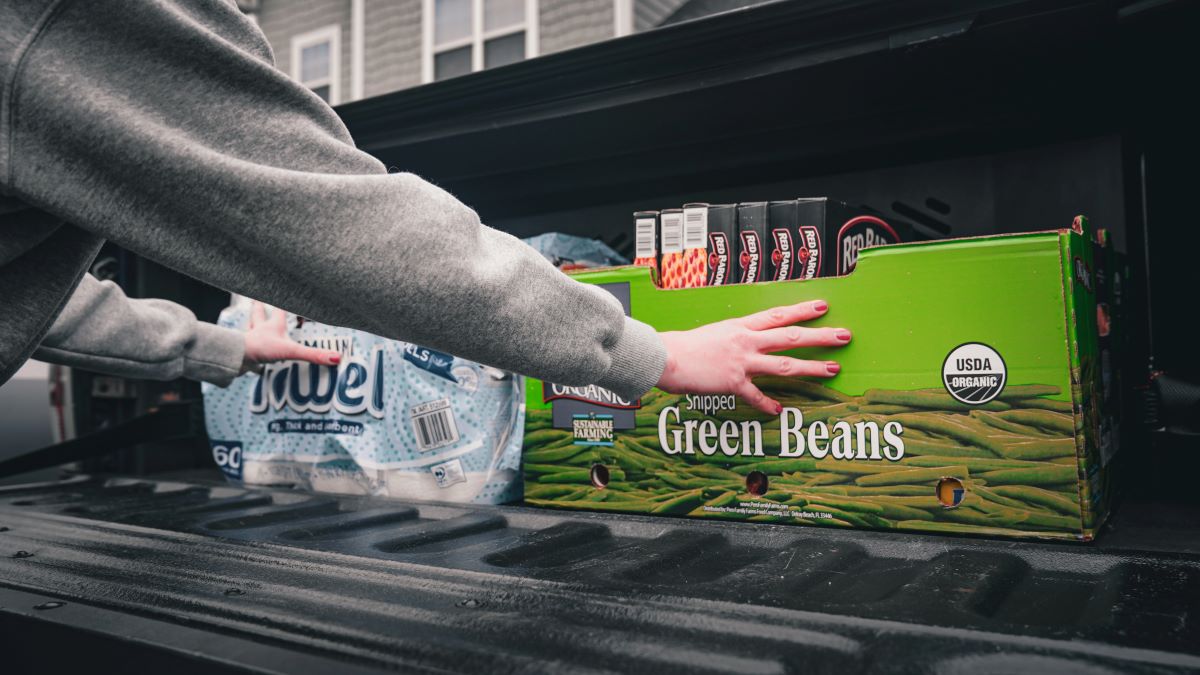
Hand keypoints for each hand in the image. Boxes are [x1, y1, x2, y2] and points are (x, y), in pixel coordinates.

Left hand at [243, 302, 340, 368]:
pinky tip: (245, 344)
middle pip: (259, 312)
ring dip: (251, 320)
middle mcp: (260, 329)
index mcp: (273, 325)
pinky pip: (244, 343)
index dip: (285, 300)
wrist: (237, 357)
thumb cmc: (262, 349)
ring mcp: (250, 338)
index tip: (286, 287)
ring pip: (250, 325)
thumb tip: (336, 357)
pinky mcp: (243, 350)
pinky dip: (245, 341)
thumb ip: (312, 355)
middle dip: (259, 305)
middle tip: (257, 296)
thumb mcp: (291, 351)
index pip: (280, 308)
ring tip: (251, 315)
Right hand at [656, 299, 849, 413]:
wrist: (666, 357)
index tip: (823, 307)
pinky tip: (779, 409)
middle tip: (843, 336)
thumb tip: (747, 339)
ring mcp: (741, 362)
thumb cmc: (685, 345)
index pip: (778, 315)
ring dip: (811, 367)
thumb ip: (733, 336)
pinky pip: (755, 395)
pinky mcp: (732, 383)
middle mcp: (745, 341)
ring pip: (784, 364)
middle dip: (820, 336)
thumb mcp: (714, 331)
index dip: (803, 310)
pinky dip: (767, 404)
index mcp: (740, 326)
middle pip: (791, 337)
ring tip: (832, 369)